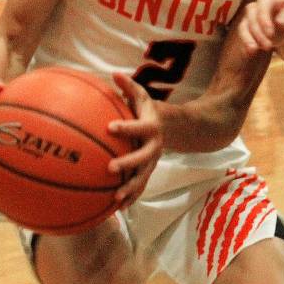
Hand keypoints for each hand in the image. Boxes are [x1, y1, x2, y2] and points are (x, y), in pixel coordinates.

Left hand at [108, 72, 163, 208]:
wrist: (173, 128)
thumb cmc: (149, 110)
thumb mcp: (142, 96)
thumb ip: (128, 86)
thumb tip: (113, 73)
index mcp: (150, 127)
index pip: (139, 127)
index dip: (126, 127)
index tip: (110, 127)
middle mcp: (154, 147)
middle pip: (143, 157)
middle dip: (128, 164)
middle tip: (110, 168)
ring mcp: (152, 162)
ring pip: (143, 177)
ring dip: (130, 188)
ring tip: (115, 198)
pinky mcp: (148, 172)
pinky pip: (140, 187)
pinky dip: (130, 198)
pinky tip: (116, 209)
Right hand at [238, 0, 283, 55]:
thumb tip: (280, 22)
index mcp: (276, 1)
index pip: (264, 2)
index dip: (264, 17)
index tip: (270, 34)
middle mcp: (263, 8)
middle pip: (251, 13)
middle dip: (257, 30)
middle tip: (268, 47)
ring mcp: (255, 20)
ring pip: (244, 24)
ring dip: (248, 37)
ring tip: (255, 50)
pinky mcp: (251, 33)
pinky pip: (243, 36)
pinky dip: (245, 43)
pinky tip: (249, 53)